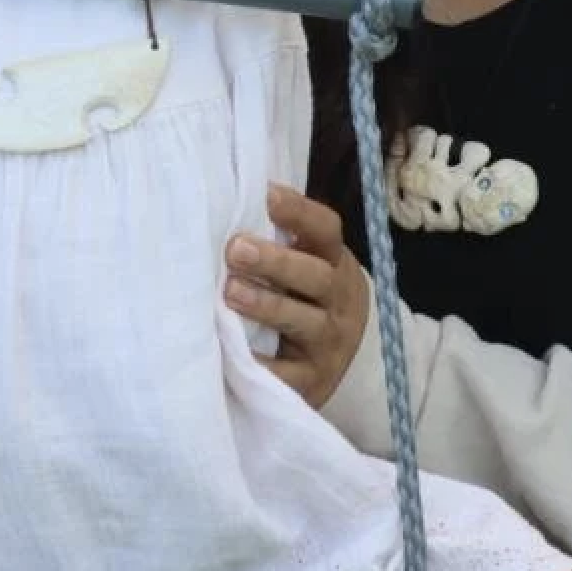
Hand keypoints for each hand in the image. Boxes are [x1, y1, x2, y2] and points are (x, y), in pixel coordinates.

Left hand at [223, 182, 369, 408]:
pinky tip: (232, 352)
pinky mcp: (313, 381)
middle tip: (235, 249)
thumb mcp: (309, 264)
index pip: (326, 231)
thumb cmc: (307, 298)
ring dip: (267, 306)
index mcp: (334, 262)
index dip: (300, 213)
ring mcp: (329, 342)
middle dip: (275, 262)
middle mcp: (338, 300)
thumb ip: (283, 236)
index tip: (268, 197)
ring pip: (302, 321)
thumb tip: (244, 190)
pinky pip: (287, 373)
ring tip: (231, 293)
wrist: (340, 361)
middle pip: (314, 277)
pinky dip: (261, 364)